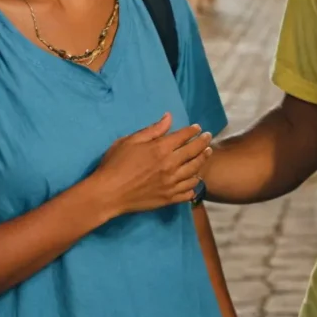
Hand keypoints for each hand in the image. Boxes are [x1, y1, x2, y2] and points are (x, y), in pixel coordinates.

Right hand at [92, 113, 212, 219]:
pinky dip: (194, 185)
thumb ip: (152, 130)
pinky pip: (188, 191)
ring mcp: (171, 183)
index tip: (197, 128)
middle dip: (203, 142)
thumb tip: (168, 117)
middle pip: (194, 152)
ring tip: (207, 154)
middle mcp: (170, 165)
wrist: (108, 194)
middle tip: (208, 137)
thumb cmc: (115, 164)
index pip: (184, 136)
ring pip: (195, 171)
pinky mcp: (169, 198)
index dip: (193, 130)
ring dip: (203, 160)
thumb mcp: (129, 141)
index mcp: (160, 149)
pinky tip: (196, 180)